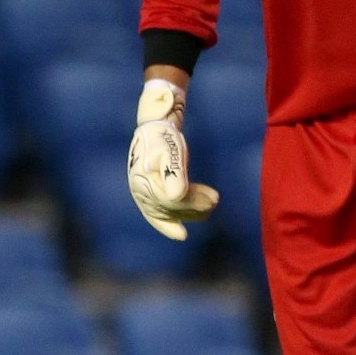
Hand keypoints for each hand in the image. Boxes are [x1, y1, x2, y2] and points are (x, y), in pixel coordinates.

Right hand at [127, 79, 218, 240]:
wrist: (154, 126)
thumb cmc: (163, 136)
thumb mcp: (170, 150)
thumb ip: (174, 173)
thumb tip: (177, 197)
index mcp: (143, 180)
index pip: (170, 201)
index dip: (192, 204)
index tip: (213, 200)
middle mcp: (140, 191)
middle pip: (170, 209)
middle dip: (194, 208)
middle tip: (214, 201)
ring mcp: (144, 193)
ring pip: (169, 212)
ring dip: (190, 212)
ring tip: (211, 205)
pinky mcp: (150, 193)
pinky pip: (161, 214)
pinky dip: (177, 219)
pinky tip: (187, 228)